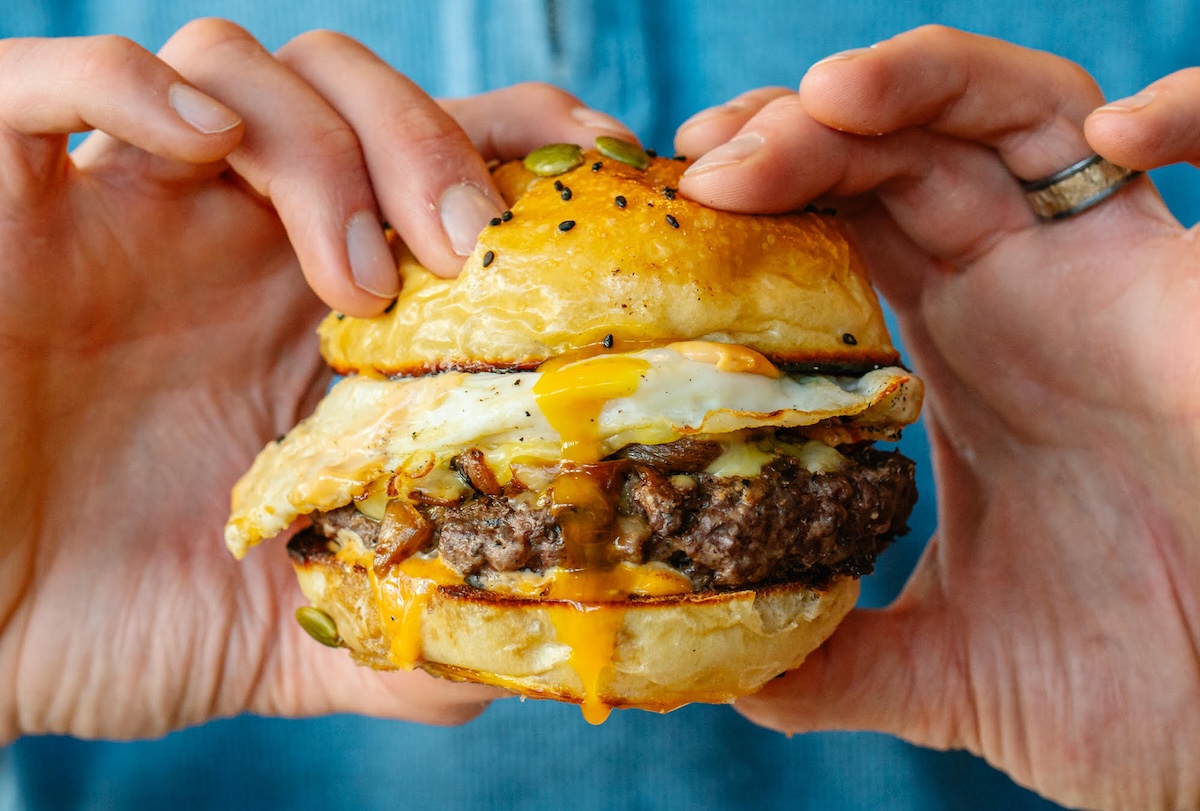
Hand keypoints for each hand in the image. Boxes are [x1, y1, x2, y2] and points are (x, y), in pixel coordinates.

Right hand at [0, 19, 633, 740]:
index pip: (434, 163)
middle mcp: (227, 241)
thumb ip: (393, 629)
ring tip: (350, 271)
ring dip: (313, 139)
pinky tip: (195, 147)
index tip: (603, 171)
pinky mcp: (0, 215)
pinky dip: (127, 85)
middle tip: (461, 254)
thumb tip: (496, 647)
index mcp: (311, 308)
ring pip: (229, 64)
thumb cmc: (110, 620)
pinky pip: (39, 82)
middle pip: (347, 88)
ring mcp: (117, 216)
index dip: (521, 140)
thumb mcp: (283, 632)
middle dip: (424, 140)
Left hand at [676, 26, 1199, 809]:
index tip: (668, 214)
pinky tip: (1110, 135)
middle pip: (893, 158)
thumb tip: (728, 674)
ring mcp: (1107, 279)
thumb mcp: (955, 669)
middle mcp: (1020, 297)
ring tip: (816, 104)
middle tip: (702, 161)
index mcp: (952, 358)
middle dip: (794, 135)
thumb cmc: (1141, 688)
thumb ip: (842, 661)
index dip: (755, 204)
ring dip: (913, 85)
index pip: (834, 232)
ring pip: (1009, 118)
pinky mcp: (1197, 288)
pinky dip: (1179, 110)